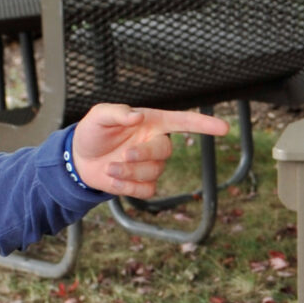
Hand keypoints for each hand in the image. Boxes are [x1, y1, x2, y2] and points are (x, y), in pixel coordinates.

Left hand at [71, 104, 230, 198]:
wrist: (80, 160)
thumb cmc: (93, 133)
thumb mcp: (99, 116)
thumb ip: (117, 112)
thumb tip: (137, 116)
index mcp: (151, 122)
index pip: (183, 122)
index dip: (204, 124)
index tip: (224, 128)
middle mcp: (154, 142)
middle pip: (165, 151)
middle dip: (143, 155)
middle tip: (123, 156)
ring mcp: (150, 165)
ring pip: (154, 172)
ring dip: (128, 173)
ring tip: (109, 168)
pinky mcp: (143, 184)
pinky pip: (146, 190)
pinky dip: (128, 188)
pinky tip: (113, 180)